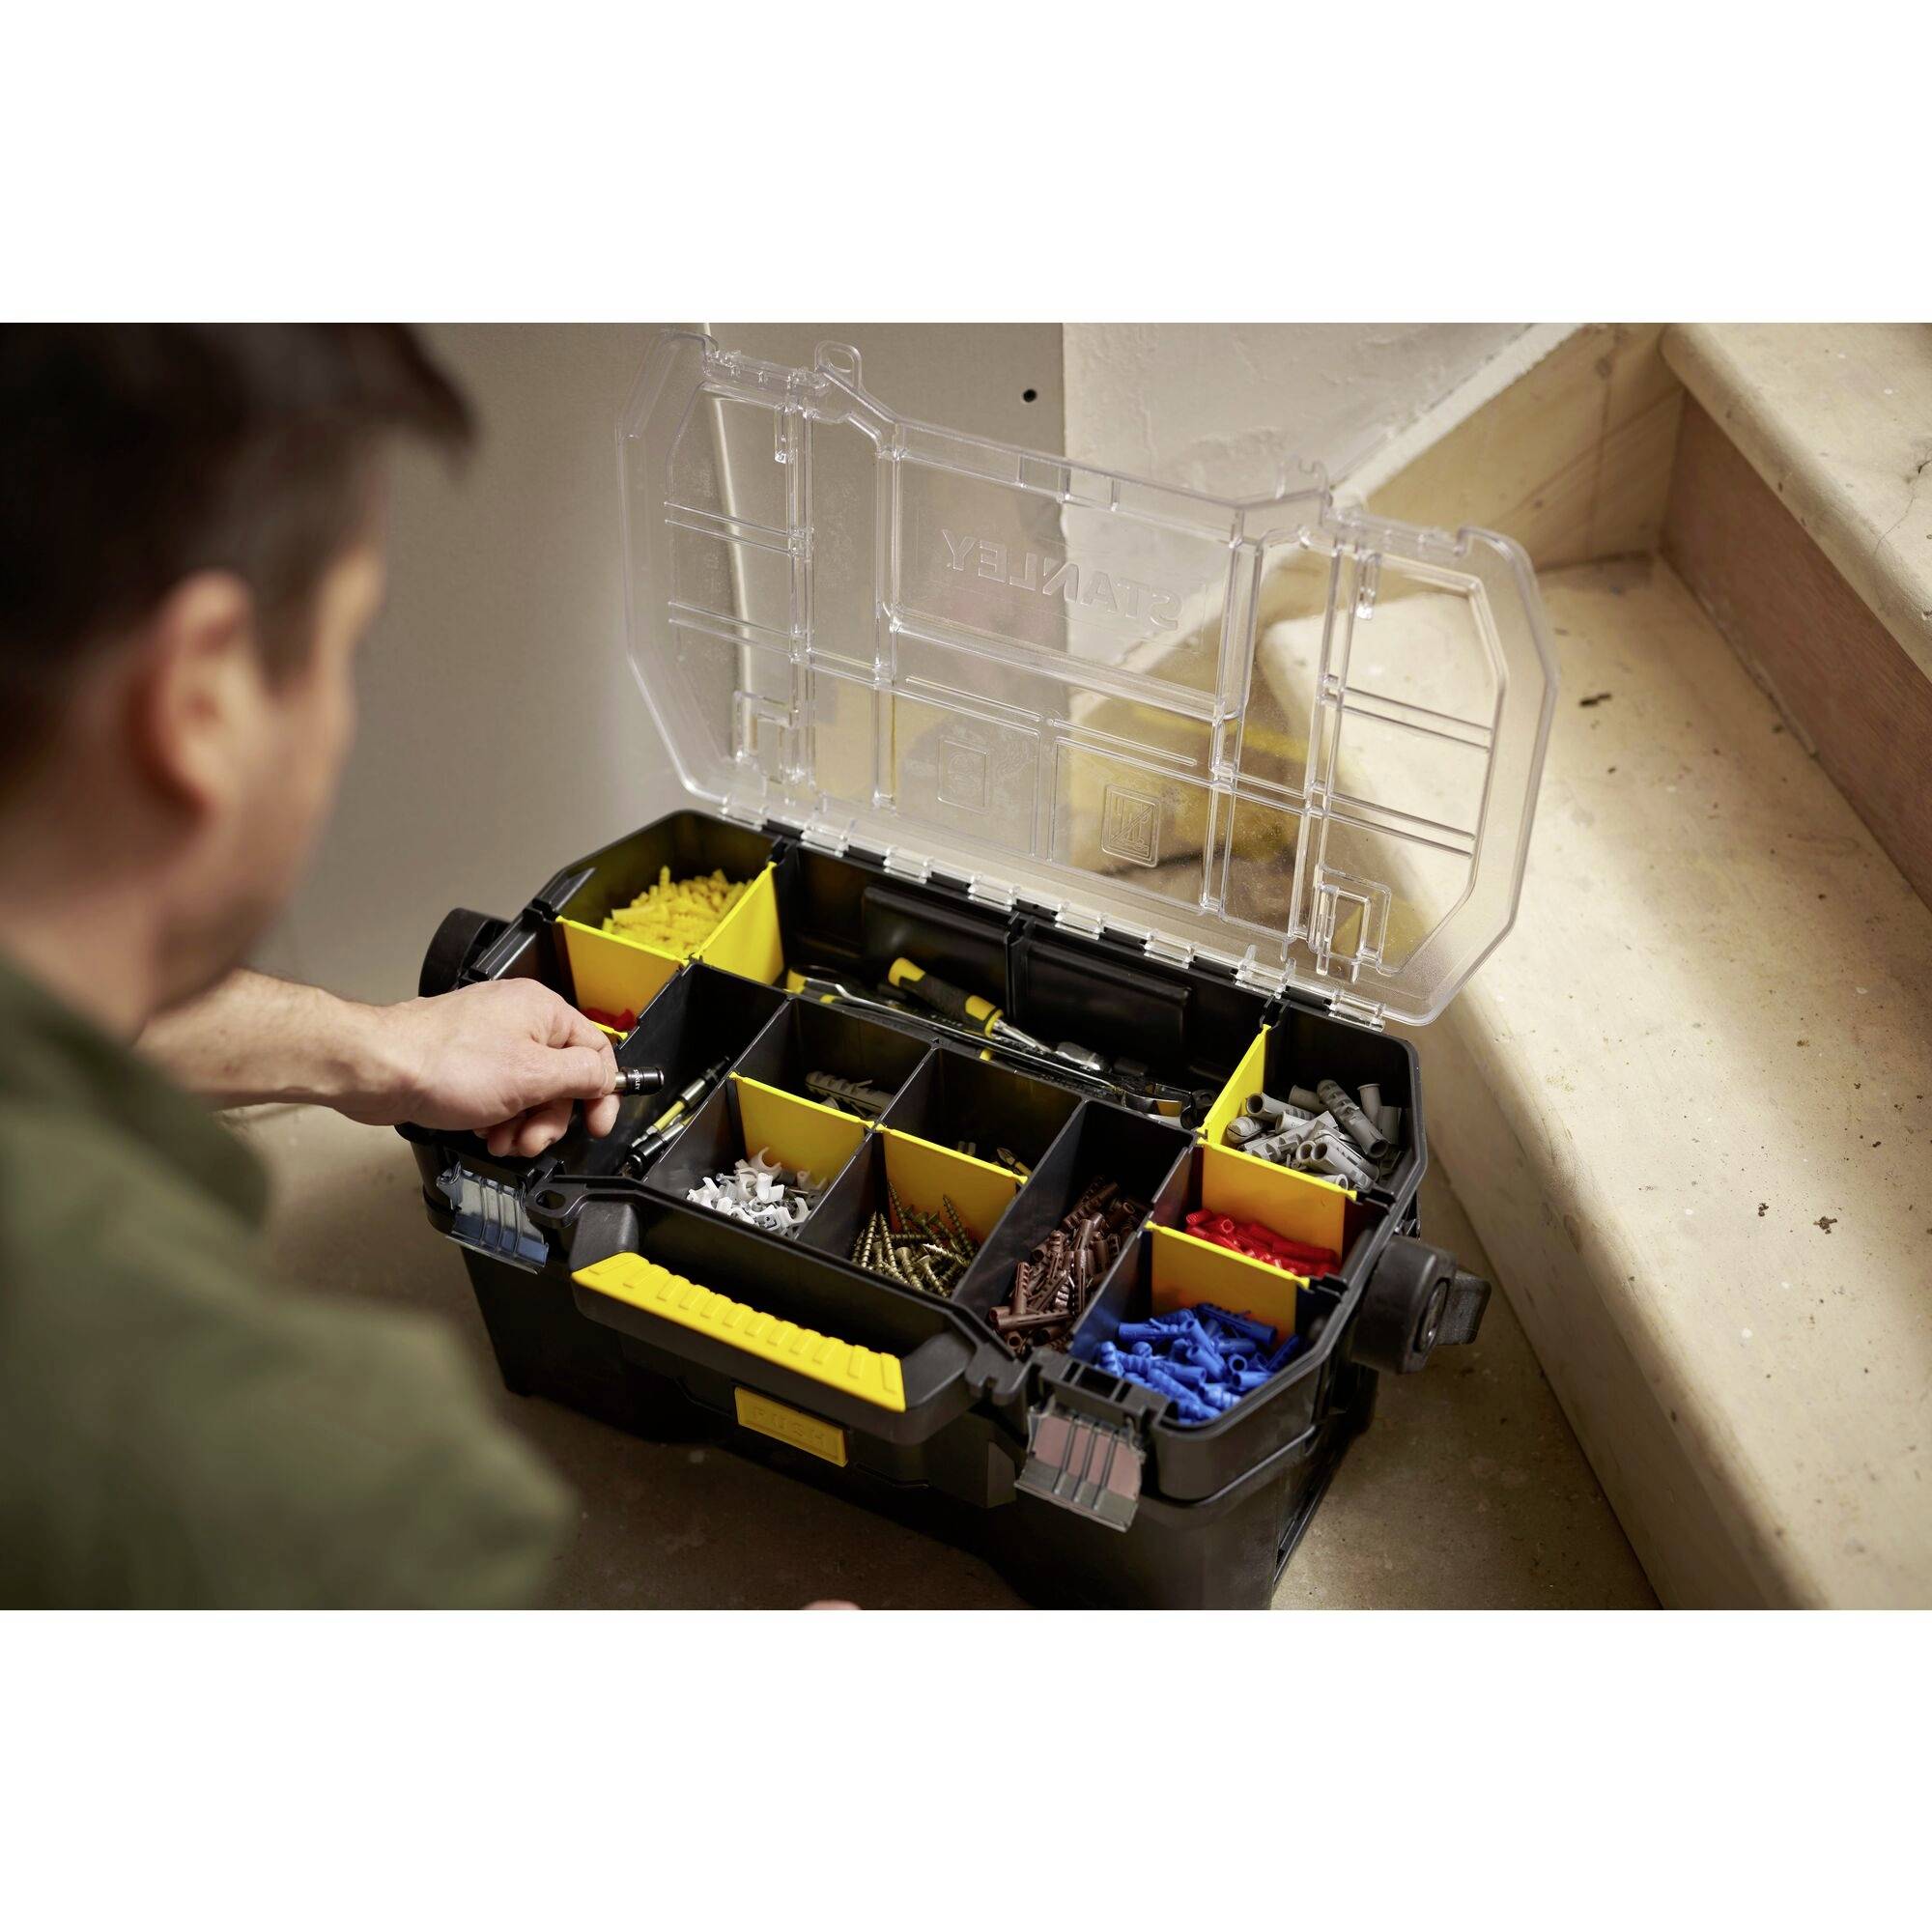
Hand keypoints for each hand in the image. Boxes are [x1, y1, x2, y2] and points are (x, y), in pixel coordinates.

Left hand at [358, 979, 620, 1157]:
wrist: (379, 1069)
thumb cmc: (444, 1063)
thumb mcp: (532, 1076)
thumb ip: (581, 1075)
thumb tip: (606, 1077)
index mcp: (543, 1012)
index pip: (596, 1051)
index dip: (602, 1092)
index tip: (598, 1124)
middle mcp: (519, 1020)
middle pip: (561, 1078)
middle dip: (549, 1118)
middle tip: (531, 1140)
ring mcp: (490, 1041)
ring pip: (529, 1091)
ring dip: (521, 1124)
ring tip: (500, 1139)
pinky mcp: (465, 1062)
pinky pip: (499, 1093)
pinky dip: (496, 1117)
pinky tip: (482, 1129)